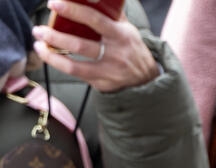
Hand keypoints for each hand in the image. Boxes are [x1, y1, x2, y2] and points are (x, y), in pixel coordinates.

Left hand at [32, 0, 158, 92]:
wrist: (147, 79)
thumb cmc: (132, 48)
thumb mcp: (128, 29)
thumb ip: (111, 14)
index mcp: (120, 35)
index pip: (95, 20)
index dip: (73, 11)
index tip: (54, 3)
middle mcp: (115, 54)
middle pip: (80, 45)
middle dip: (55, 37)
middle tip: (39, 30)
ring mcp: (108, 71)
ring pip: (75, 65)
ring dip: (52, 54)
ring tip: (39, 44)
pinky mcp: (102, 84)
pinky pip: (77, 75)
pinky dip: (59, 64)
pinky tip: (49, 55)